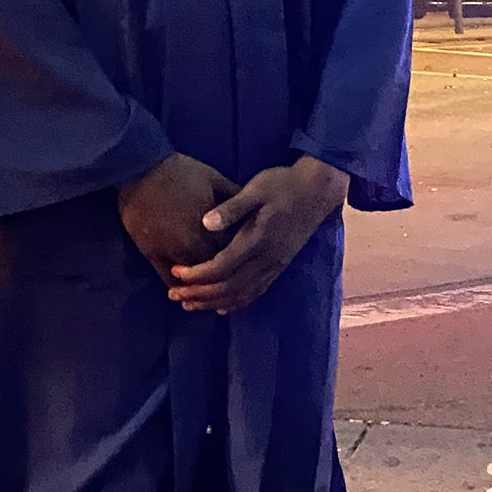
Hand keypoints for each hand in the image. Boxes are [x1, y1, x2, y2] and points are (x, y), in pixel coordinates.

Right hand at [118, 154, 236, 284]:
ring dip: (201, 284)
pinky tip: (185, 290)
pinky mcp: (151, 254)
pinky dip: (178, 286)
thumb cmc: (180, 172)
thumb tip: (253, 212)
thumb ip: (234, 199)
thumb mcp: (214, 179)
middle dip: (221, 273)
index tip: (242, 256)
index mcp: (210, 229)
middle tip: (228, 275)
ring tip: (210, 288)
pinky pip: (168, 279)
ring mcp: (170, 251)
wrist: (140, 168)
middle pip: (213, 270)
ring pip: (191, 279)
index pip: (232, 254)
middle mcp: (191, 245)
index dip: (238, 256)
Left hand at [167, 156, 349, 315]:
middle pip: (228, 288)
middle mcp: (267, 259)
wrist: (317, 190)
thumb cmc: (282, 185)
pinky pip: (255, 293)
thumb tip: (205, 223)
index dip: (197, 274)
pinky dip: (235, 303)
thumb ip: (231, 209)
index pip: (222, 267)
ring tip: (189, 304)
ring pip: (241, 295)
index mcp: (258, 239)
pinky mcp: (279, 267)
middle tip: (174, 295)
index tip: (175, 272)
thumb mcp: (256, 189)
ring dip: (213, 303)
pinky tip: (220, 307)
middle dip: (199, 294)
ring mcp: (275, 266)